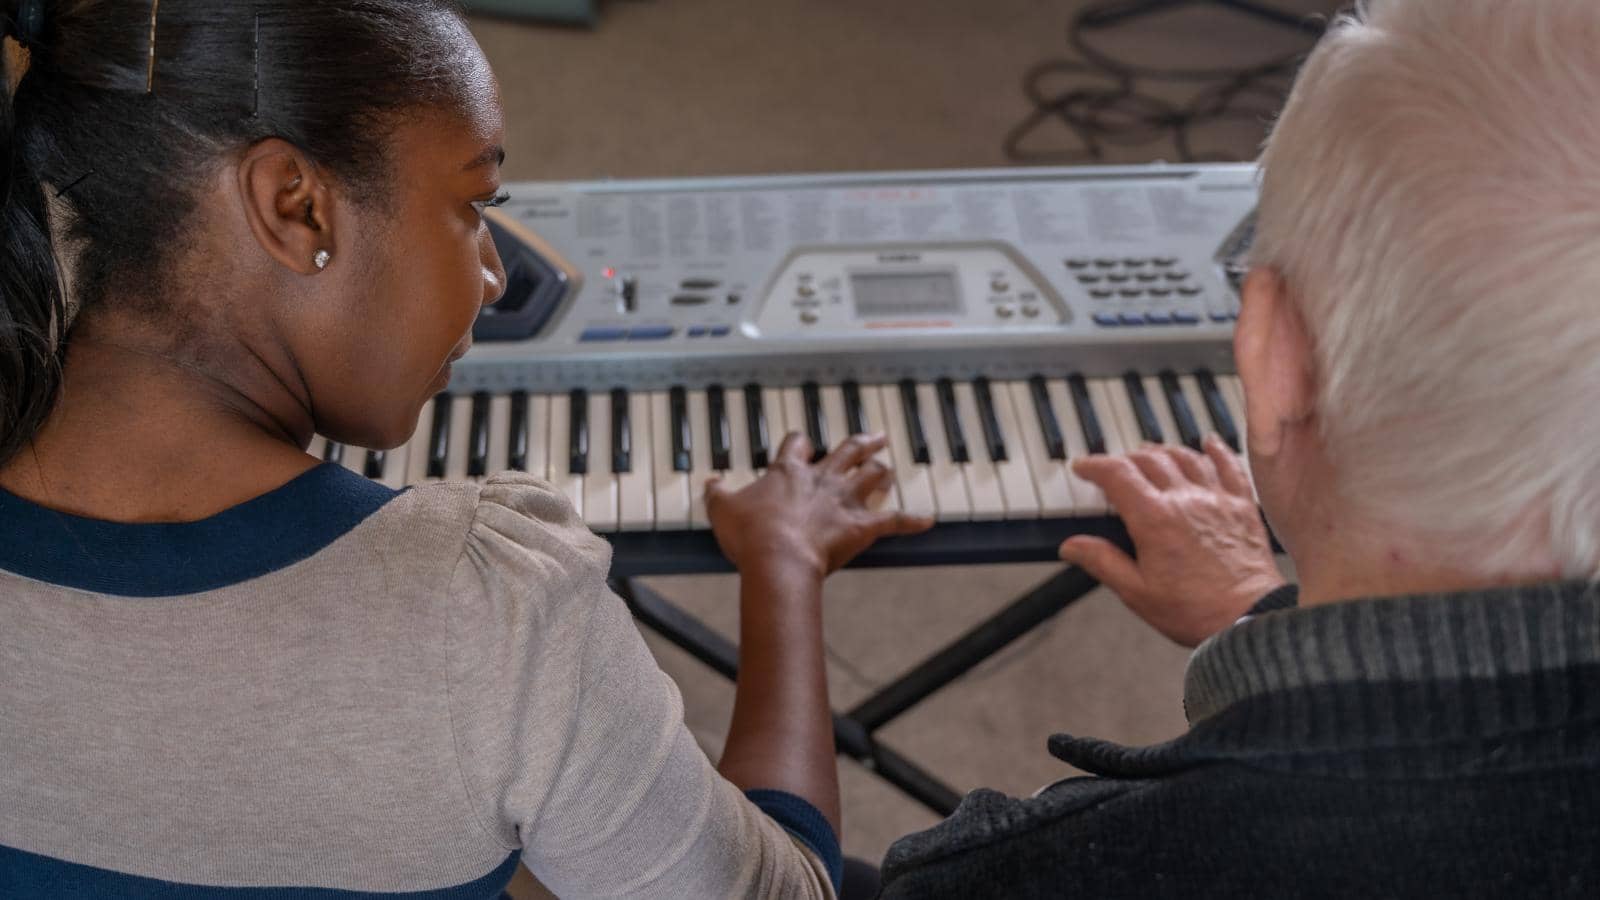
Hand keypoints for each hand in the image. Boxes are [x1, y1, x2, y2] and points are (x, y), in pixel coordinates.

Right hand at [707, 432, 933, 579]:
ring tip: (889, 466)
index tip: (802, 441)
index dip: (800, 442)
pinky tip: (929, 520)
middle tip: (874, 435)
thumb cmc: (751, 535)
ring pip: (871, 476)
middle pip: (846, 450)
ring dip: (882, 470)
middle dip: (860, 442)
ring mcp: (844, 500)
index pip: (797, 445)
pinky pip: (893, 520)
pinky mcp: (862, 525)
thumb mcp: (722, 510)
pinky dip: (912, 520)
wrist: (778, 558)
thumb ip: (717, 494)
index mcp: (788, 471)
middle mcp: (821, 479)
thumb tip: (709, 483)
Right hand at [1061, 434, 1285, 647]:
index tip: (1083, 467)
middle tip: (1112, 468)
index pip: (1116, 474)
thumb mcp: (1137, 592)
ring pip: (1185, 457)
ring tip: (1148, 454)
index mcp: (1154, 519)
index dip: (1094, 465)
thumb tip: (1071, 545)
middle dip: (1124, 458)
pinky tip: (1208, 442)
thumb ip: (1102, 562)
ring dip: (1162, 451)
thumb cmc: (1196, 611)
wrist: (1250, 620)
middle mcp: (1185, 500)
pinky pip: (1229, 466)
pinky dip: (1216, 450)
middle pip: (1149, 459)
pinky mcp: (1242, 507)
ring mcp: (1216, 500)